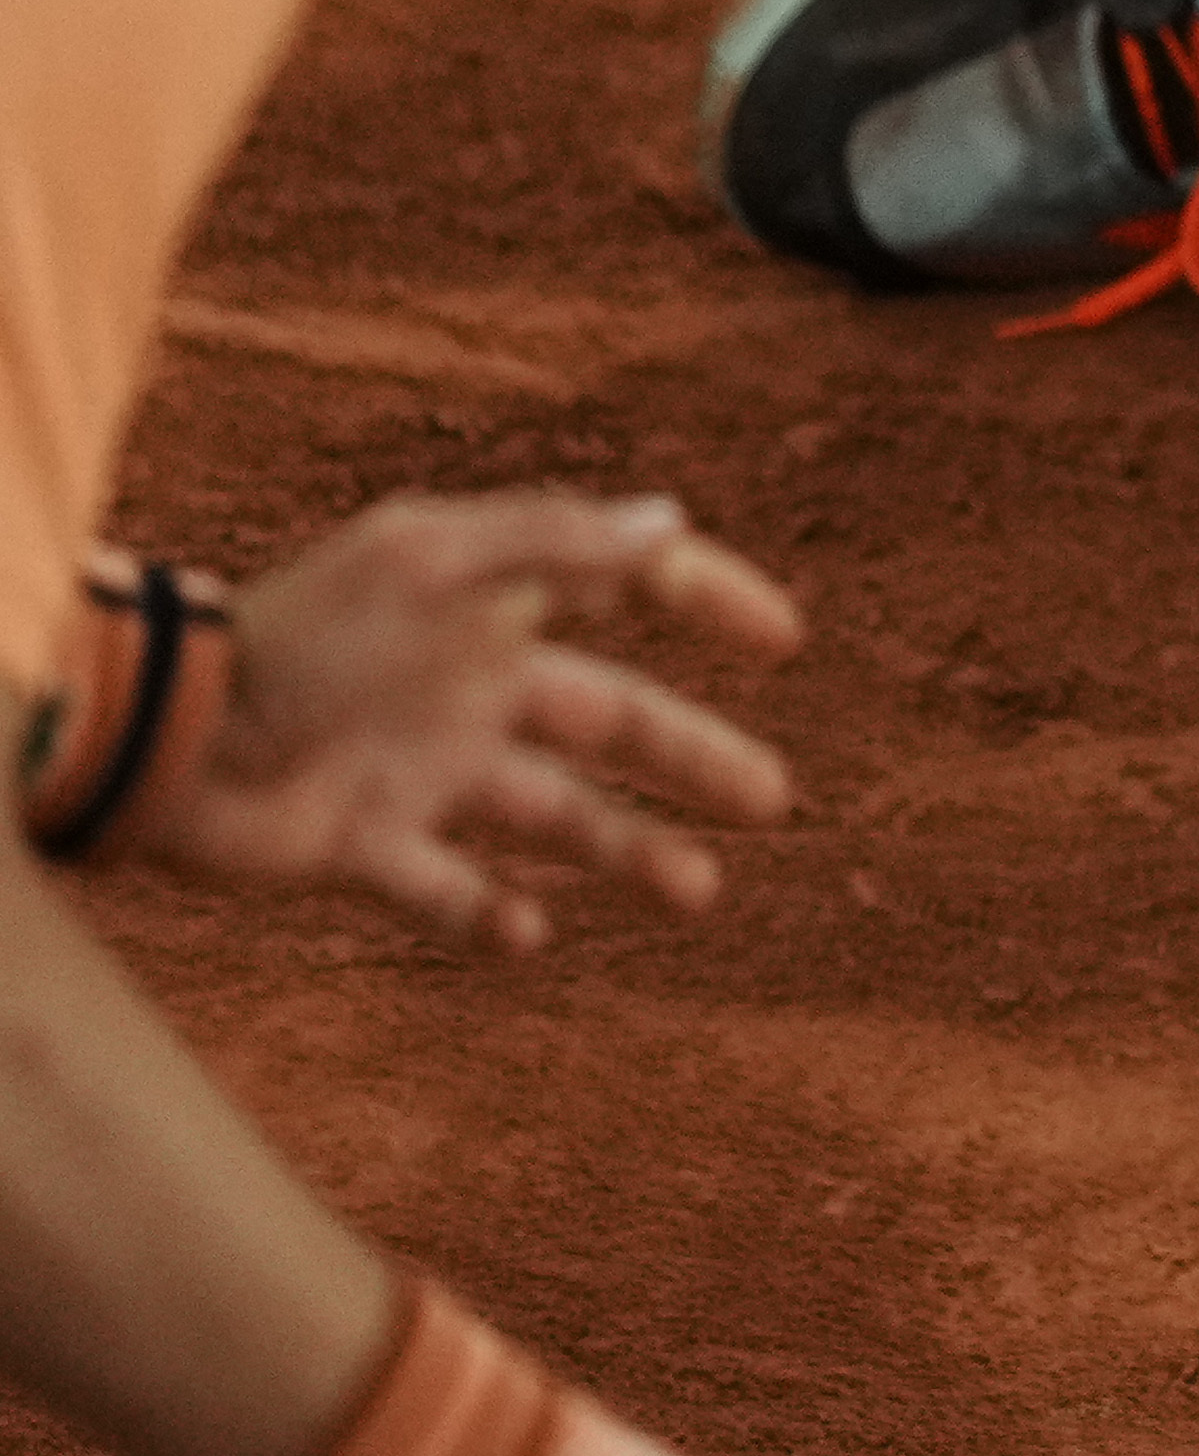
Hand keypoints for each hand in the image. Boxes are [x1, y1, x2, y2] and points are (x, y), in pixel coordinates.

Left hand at [164, 497, 804, 945]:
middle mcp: (470, 690)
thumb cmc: (294, 636)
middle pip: (613, 724)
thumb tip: (672, 521)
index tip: (781, 637)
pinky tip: (527, 934)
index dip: (708, 599)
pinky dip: (489, 918)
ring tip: (698, 892)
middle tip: (774, 799)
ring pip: (555, 817)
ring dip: (629, 851)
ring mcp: (423, 772)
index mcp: (491, 611)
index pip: (626, 587)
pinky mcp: (367, 847)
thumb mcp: (427, 560)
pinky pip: (445, 891)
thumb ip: (550, 540)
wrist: (162, 738)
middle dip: (697, 759)